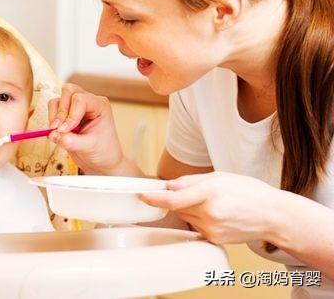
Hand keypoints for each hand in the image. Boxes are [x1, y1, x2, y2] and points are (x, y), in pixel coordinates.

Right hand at [47, 83, 123, 174]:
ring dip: (54, 115)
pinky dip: (51, 118)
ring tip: (58, 131)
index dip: (70, 114)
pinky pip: (53, 108)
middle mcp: (88, 101)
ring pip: (58, 99)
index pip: (80, 100)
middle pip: (68, 91)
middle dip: (61, 111)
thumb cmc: (102, 151)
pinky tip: (57, 132)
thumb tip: (53, 135)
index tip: (65, 130)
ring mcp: (76, 106)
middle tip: (58, 128)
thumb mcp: (89, 147)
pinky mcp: (66, 114)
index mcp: (99, 105)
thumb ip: (70, 141)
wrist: (102, 160)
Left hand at [139, 172, 283, 244]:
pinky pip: (196, 227)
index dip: (154, 198)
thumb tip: (168, 186)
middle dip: (179, 199)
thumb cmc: (249, 192)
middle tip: (196, 193)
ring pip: (186, 217)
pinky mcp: (214, 239)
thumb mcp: (219, 177)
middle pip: (177, 207)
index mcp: (210, 193)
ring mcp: (212, 229)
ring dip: (191, 209)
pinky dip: (200, 219)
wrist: (273, 216)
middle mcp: (209, 213)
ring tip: (214, 203)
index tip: (143, 194)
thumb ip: (190, 181)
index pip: (173, 199)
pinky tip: (218, 214)